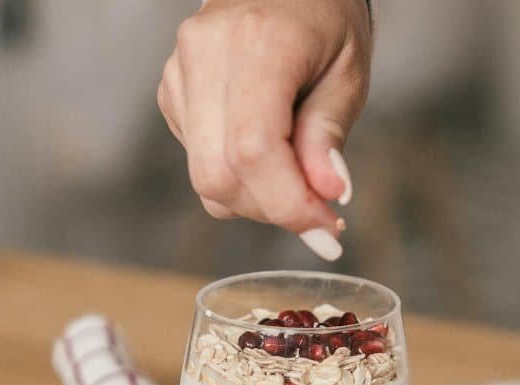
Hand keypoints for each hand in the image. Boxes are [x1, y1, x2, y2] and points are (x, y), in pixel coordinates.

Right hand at [158, 0, 371, 259]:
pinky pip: (200, 162)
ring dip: (256, 199)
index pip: (254, 150)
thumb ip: (329, 135)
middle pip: (219, 174)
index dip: (288, 203)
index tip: (325, 229)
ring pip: (205, 177)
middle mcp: (205, 55)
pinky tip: (268, 152)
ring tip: (299, 178)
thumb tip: (327, 195)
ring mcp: (179, 73)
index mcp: (257, 43)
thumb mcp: (348, 73)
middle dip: (272, 209)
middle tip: (319, 214)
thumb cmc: (324, 20)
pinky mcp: (171, 92)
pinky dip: (239, 176)